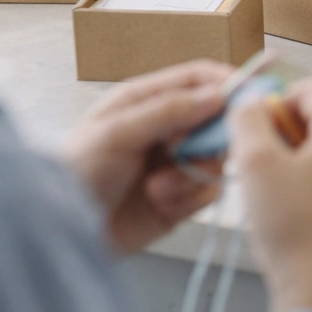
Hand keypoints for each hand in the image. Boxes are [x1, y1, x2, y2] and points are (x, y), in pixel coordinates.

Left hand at [61, 60, 229, 253]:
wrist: (58, 232)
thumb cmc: (75, 171)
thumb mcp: (117, 133)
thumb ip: (168, 110)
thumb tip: (219, 94)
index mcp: (147, 100)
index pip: (199, 79)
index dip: (228, 82)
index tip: (252, 94)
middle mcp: (166, 128)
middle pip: (217, 120)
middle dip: (210, 138)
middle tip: (189, 152)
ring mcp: (174, 164)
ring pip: (217, 158)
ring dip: (192, 174)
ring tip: (158, 186)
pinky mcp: (179, 198)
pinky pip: (208, 192)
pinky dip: (188, 198)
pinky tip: (159, 203)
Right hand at [231, 80, 311, 311]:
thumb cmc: (292, 225)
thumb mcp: (256, 162)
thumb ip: (249, 120)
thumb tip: (251, 102)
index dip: (280, 98)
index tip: (256, 123)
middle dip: (283, 128)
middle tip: (257, 155)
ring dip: (290, 154)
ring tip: (267, 182)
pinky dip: (303, 175)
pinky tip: (283, 202)